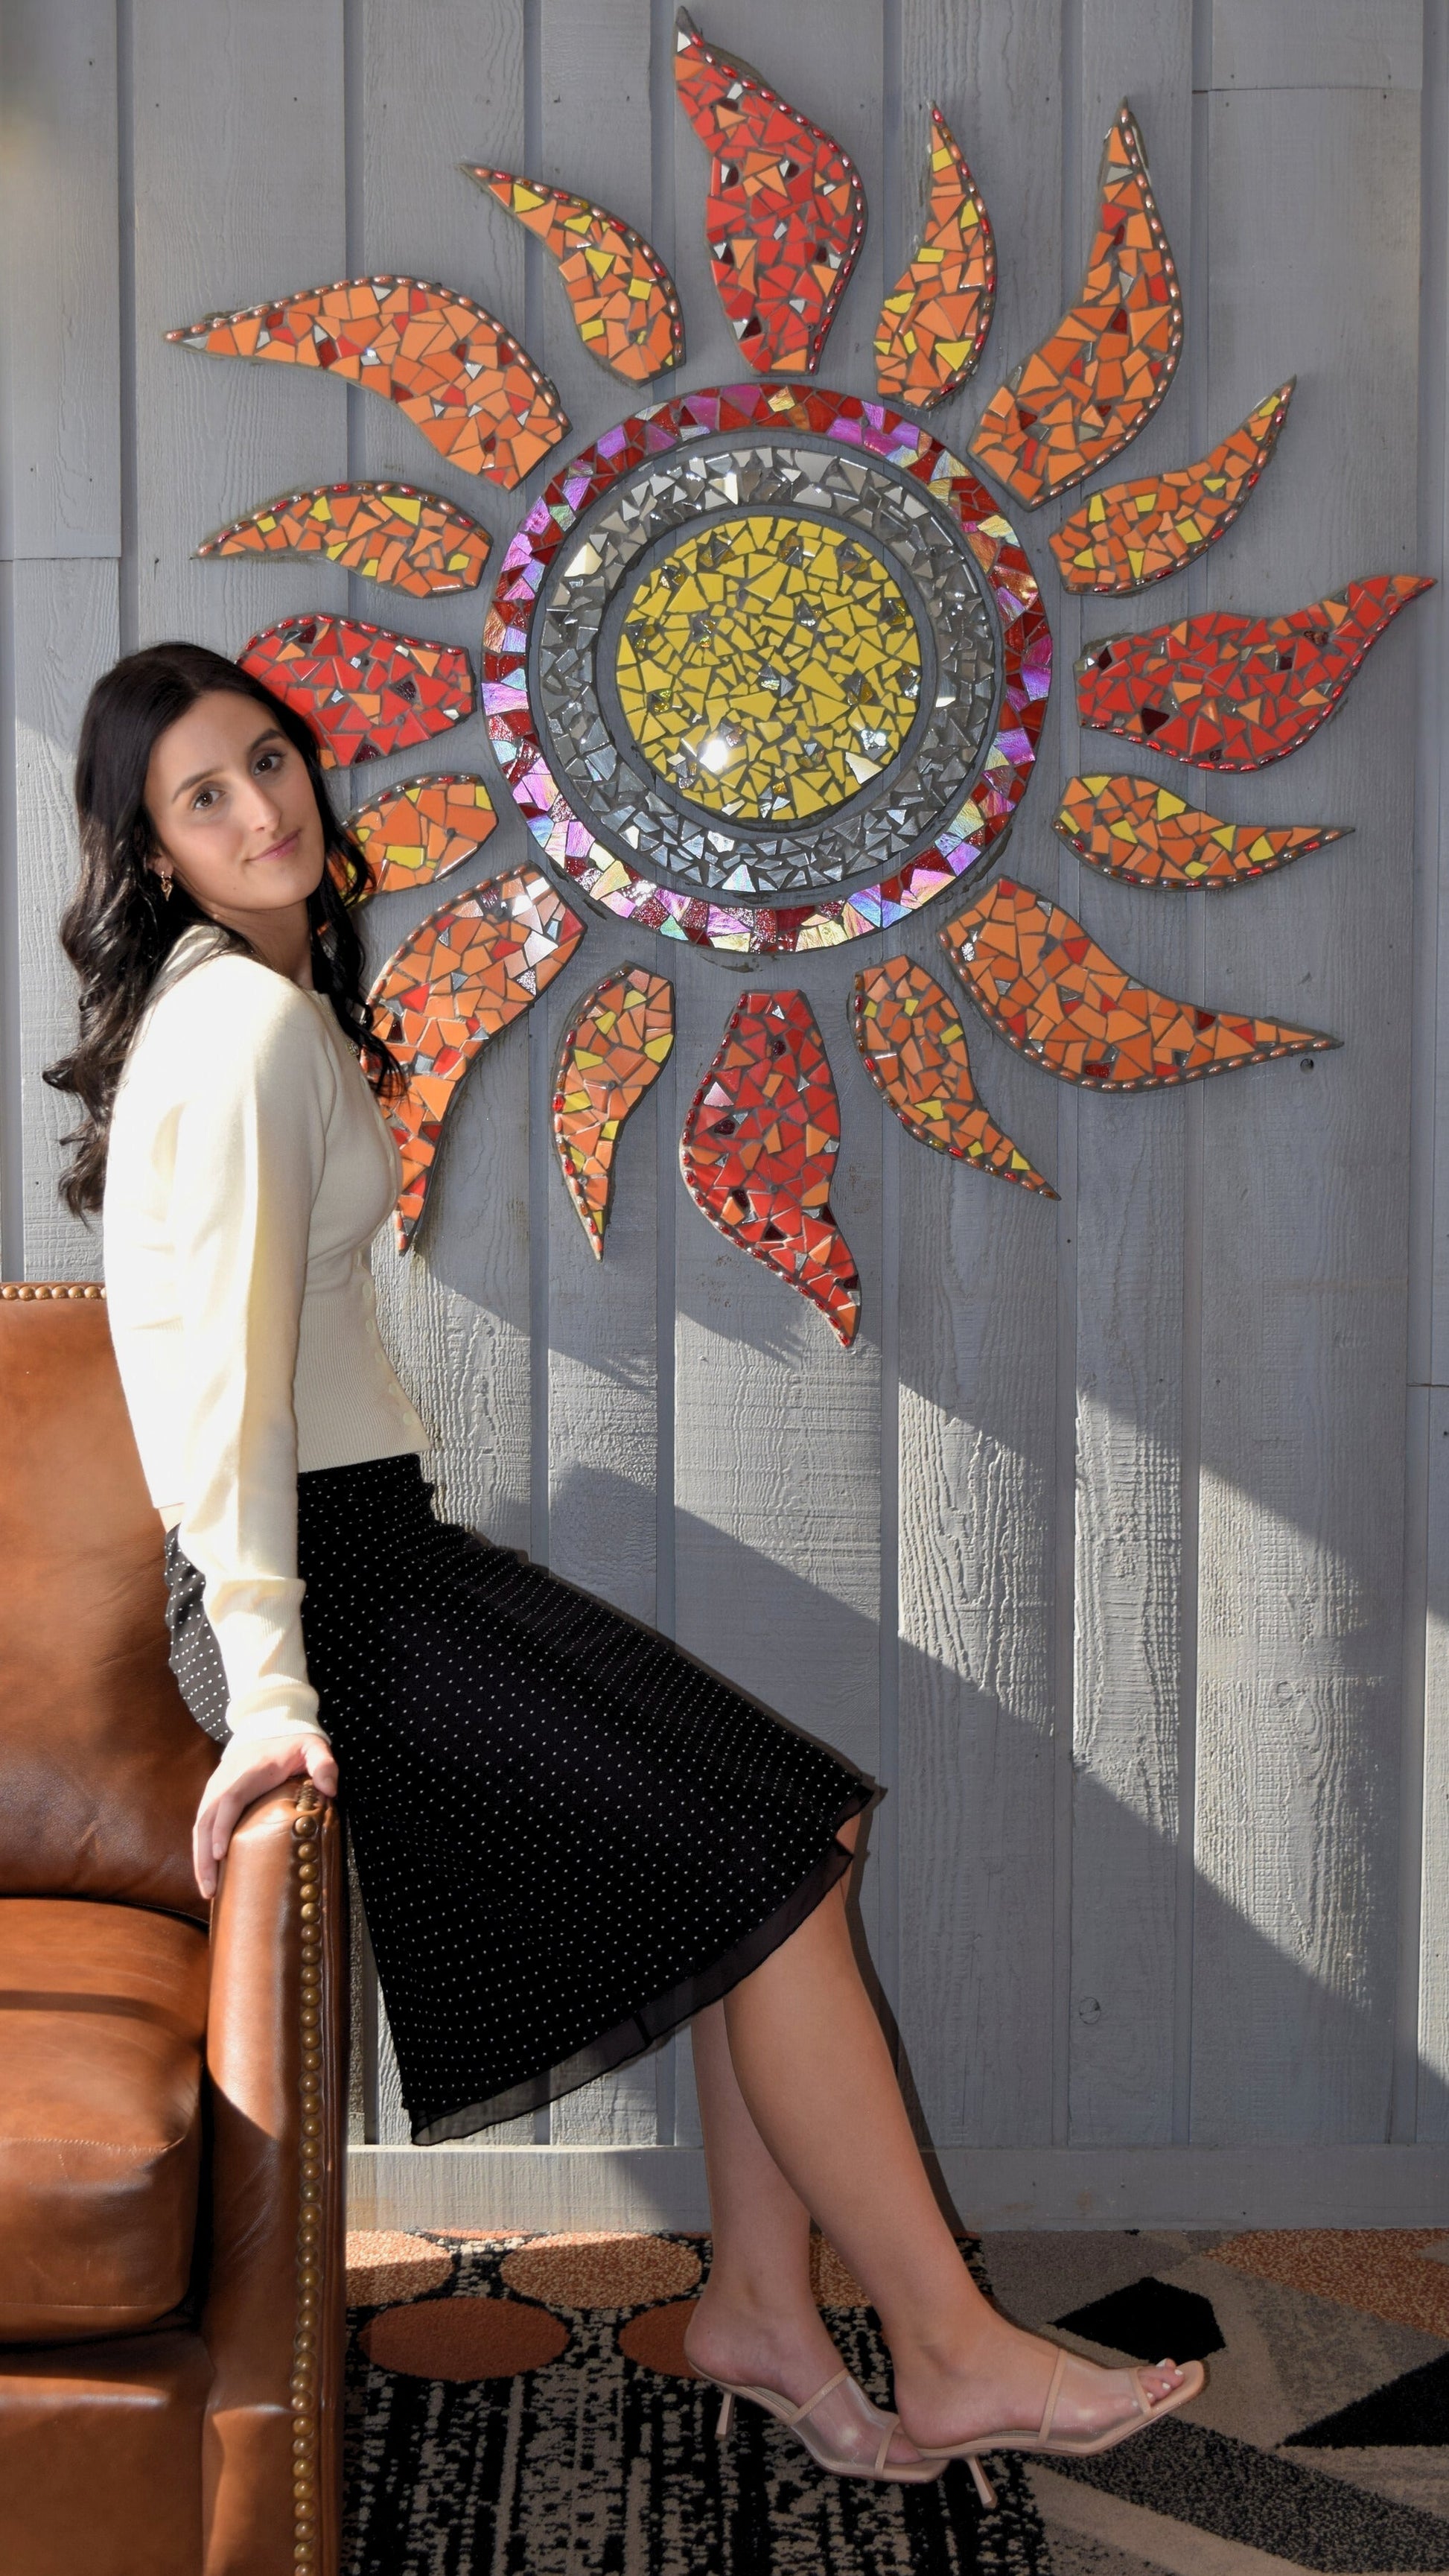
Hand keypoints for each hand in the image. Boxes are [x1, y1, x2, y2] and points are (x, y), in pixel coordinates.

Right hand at [192, 1730, 337, 1898]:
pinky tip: (209, 1874)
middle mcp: (225, 1781)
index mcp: (249, 1771)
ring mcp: (215, 1789)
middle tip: (211, 1891)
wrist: (267, 1727)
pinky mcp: (213, 1797)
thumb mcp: (313, 1746)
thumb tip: (330, 1789)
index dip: (221, 1827)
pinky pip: (202, 1826)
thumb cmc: (293, 1744)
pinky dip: (202, 1851)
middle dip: (204, 1857)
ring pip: (199, 1827)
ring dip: (200, 1859)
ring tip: (208, 1892)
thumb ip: (324, 1764)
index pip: (229, 1799)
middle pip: (205, 1820)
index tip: (220, 1855)